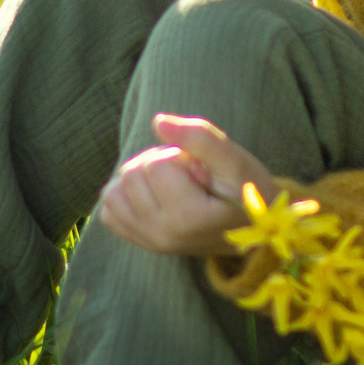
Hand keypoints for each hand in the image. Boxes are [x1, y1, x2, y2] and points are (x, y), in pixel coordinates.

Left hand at [93, 115, 280, 257]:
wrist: (255, 229)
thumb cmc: (249, 191)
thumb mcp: (236, 161)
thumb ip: (200, 138)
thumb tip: (157, 121)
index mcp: (188, 218)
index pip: (156, 164)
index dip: (180, 157)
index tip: (203, 174)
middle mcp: (163, 236)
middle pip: (131, 174)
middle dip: (158, 164)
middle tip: (189, 178)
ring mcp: (148, 242)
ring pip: (114, 190)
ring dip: (140, 179)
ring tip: (173, 186)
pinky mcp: (140, 242)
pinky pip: (108, 209)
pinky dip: (126, 196)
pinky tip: (155, 197)